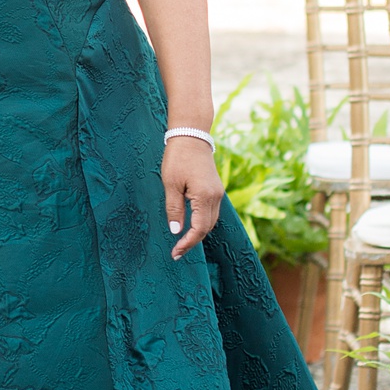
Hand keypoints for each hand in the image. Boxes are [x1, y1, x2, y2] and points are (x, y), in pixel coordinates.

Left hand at [163, 136, 222, 257]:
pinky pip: (211, 211)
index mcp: (205, 196)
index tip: (175, 253)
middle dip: (193, 241)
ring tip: (182, 242)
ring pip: (211, 221)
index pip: (199, 229)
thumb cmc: (178, 158)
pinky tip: (190, 225)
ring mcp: (218, 193)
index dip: (187, 243)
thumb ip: (174, 209)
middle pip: (207, 228)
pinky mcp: (216, 189)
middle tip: (177, 252)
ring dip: (198, 232)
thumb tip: (176, 231)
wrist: (191, 136)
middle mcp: (216, 197)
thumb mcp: (171, 184)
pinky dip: (202, 222)